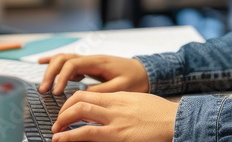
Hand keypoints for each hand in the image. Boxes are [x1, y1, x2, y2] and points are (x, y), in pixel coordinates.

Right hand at [38, 54, 149, 94]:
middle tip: (44, 90)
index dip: (61, 77)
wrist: (145, 72)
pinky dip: (54, 62)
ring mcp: (89, 61)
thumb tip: (83, 94)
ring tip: (43, 86)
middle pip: (64, 58)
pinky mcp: (88, 66)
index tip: (56, 93)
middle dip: (51, 73)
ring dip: (51, 70)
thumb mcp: (122, 87)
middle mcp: (92, 59)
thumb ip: (102, 91)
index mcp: (99, 62)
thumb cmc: (136, 79)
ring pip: (64, 58)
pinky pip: (68, 61)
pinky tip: (42, 63)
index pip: (73, 64)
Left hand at [51, 91, 177, 141]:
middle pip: (80, 101)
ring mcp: (115, 121)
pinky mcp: (117, 136)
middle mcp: (114, 106)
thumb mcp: (139, 102)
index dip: (71, 102)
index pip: (87, 94)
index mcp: (119, 97)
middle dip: (63, 112)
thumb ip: (122, 105)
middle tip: (57, 123)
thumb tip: (108, 110)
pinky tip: (61, 140)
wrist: (176, 121)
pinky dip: (71, 137)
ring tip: (56, 133)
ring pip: (80, 113)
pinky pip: (88, 134)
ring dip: (63, 122)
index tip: (66, 111)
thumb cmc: (161, 115)